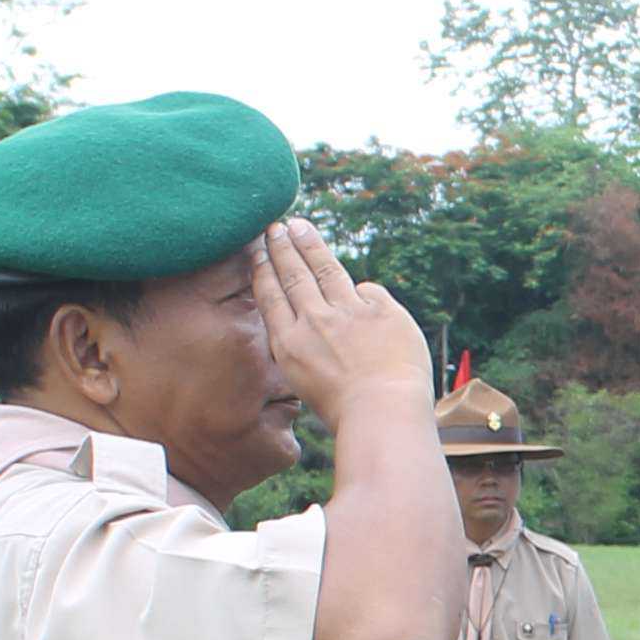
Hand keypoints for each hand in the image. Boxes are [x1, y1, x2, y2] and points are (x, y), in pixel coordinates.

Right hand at [254, 219, 430, 425]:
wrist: (384, 414)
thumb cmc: (348, 412)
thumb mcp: (307, 382)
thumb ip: (307, 346)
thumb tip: (322, 316)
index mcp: (290, 345)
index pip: (271, 297)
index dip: (263, 269)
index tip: (256, 249)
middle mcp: (314, 322)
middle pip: (294, 275)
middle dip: (282, 247)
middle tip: (274, 227)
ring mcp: (348, 312)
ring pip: (326, 268)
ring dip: (310, 244)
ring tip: (299, 225)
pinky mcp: (381, 309)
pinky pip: (370, 291)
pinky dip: (365, 294)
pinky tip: (362, 291)